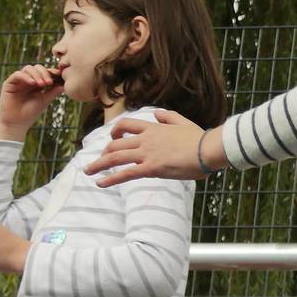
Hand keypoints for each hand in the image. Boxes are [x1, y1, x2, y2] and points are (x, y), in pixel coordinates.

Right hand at [0, 64, 65, 139]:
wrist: (17, 122)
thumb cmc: (31, 112)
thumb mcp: (45, 100)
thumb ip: (54, 91)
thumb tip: (65, 84)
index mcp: (36, 83)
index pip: (44, 72)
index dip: (52, 72)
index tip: (59, 76)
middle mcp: (27, 80)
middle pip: (37, 67)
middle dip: (44, 73)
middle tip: (49, 82)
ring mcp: (18, 80)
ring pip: (28, 68)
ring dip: (37, 74)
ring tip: (42, 84)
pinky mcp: (9, 83)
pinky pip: (18, 74)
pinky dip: (26, 77)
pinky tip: (33, 83)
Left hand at [87, 111, 209, 186]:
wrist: (208, 149)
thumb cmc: (200, 139)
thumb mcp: (183, 122)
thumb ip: (168, 117)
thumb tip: (157, 113)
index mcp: (154, 128)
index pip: (127, 125)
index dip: (115, 131)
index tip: (112, 138)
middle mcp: (146, 139)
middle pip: (116, 143)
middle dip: (103, 152)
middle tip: (96, 161)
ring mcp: (147, 153)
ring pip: (115, 157)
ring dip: (99, 164)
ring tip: (88, 171)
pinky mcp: (151, 168)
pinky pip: (125, 173)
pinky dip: (111, 178)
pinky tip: (100, 184)